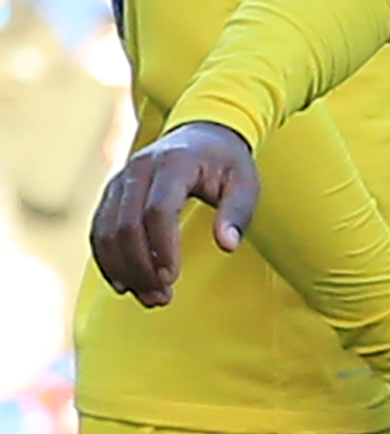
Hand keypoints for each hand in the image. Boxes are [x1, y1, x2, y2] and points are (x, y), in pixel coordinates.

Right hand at [91, 121, 260, 306]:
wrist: (201, 134)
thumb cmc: (226, 163)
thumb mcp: (245, 182)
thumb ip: (238, 212)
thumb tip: (228, 246)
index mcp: (174, 163)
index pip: (158, 210)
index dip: (162, 247)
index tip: (172, 277)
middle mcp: (138, 170)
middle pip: (127, 225)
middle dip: (141, 267)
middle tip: (161, 299)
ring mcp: (119, 182)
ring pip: (108, 232)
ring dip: (124, 270)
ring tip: (149, 298)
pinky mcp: (110, 195)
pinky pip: (99, 231)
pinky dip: (108, 260)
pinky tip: (125, 285)